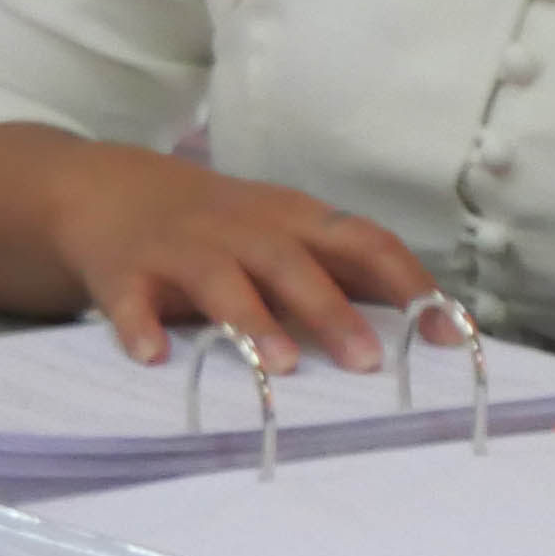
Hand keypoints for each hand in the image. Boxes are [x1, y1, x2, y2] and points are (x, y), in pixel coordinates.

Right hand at [36, 145, 441, 372]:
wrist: (109, 189)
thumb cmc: (221, 227)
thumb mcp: (285, 233)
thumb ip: (341, 273)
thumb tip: (425, 324)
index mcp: (294, 219)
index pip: (363, 241)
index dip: (407, 282)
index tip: (446, 332)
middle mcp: (241, 228)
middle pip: (292, 263)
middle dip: (331, 311)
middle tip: (366, 363)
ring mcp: (180, 248)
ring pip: (220, 279)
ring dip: (251, 320)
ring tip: (278, 366)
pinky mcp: (124, 271)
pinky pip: (130, 299)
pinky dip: (139, 326)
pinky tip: (153, 357)